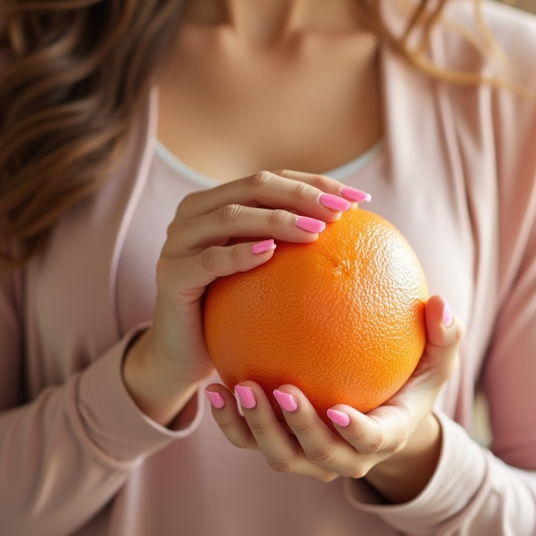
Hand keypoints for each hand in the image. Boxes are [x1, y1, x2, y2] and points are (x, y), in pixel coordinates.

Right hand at [123, 170, 371, 424]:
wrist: (185, 355)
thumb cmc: (235, 315)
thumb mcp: (268, 280)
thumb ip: (296, 253)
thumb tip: (364, 241)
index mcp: (218, 203)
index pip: (273, 180)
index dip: (316, 183)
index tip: (361, 201)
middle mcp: (194, 213)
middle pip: (253, 186)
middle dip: (301, 194)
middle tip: (340, 211)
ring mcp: (177, 242)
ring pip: (231, 216)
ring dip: (277, 219)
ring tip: (316, 230)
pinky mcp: (171, 275)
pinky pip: (210, 260)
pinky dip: (241, 253)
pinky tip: (272, 254)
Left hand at [205, 295, 464, 502]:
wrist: (380, 410)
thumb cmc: (411, 375)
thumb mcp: (436, 357)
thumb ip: (444, 334)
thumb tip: (441, 302)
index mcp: (383, 437)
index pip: (370, 442)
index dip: (355, 433)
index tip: (338, 408)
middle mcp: (343, 457)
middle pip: (315, 456)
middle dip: (296, 429)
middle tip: (280, 389)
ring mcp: (307, 456)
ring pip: (278, 455)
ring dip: (256, 427)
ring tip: (240, 388)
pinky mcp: (277, 444)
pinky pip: (248, 440)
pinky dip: (230, 421)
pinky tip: (215, 388)